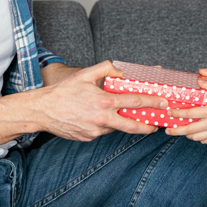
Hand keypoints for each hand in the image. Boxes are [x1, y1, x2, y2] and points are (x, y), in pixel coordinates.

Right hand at [29, 61, 168, 140]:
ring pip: (114, 127)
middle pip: (132, 125)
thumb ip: (105, 68)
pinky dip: (103, 124)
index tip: (163, 102)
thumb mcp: (85, 74)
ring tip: (115, 113)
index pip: (134, 101)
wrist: (42, 111)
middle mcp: (102, 119)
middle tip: (155, 125)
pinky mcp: (88, 138)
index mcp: (104, 102)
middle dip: (146, 126)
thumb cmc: (63, 91)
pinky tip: (93, 116)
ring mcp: (95, 131)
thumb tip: (120, 72)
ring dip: (118, 121)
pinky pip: (101, 131)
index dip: (151, 102)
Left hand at [165, 77, 206, 143]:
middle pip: (188, 130)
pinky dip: (198, 138)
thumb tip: (200, 79)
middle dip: (175, 131)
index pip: (189, 114)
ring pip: (195, 137)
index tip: (169, 112)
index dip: (177, 113)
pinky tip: (196, 133)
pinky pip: (204, 141)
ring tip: (181, 131)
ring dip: (186, 135)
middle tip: (167, 130)